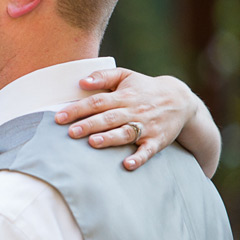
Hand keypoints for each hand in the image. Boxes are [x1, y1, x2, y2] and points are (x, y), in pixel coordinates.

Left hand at [54, 68, 196, 170]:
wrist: (180, 100)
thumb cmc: (144, 88)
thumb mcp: (125, 75)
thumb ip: (103, 76)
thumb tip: (81, 81)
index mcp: (124, 95)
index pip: (97, 102)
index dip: (78, 109)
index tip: (60, 117)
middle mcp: (134, 111)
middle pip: (109, 118)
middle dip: (90, 124)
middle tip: (71, 132)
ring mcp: (146, 126)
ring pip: (126, 133)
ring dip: (110, 138)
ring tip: (93, 142)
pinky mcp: (157, 140)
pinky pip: (148, 150)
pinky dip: (139, 158)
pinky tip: (128, 164)